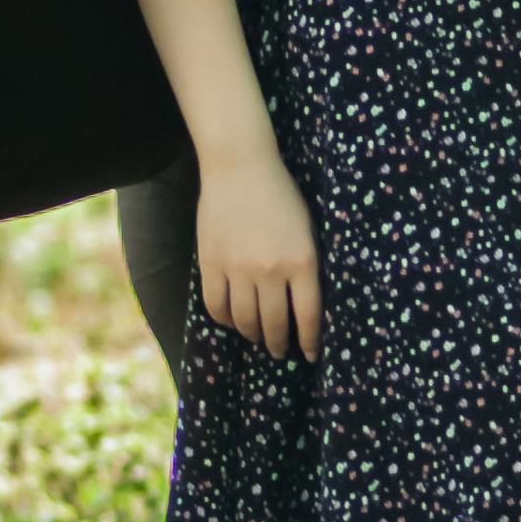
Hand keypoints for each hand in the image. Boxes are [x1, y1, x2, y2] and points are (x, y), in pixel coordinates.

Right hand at [196, 150, 321, 359]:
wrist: (240, 166)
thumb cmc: (281, 194)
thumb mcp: (308, 230)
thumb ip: (307, 267)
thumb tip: (304, 305)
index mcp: (303, 261)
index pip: (308, 316)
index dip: (309, 342)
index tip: (309, 354)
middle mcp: (271, 270)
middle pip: (275, 324)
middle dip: (279, 343)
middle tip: (279, 349)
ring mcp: (238, 269)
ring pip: (245, 320)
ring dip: (252, 334)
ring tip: (256, 335)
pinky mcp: (211, 263)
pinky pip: (216, 306)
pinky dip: (225, 319)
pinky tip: (232, 318)